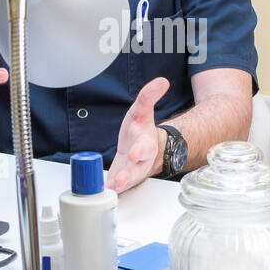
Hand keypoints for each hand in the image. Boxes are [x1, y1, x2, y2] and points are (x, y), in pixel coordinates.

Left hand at [105, 77, 169, 193]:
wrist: (146, 151)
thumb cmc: (140, 131)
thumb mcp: (142, 111)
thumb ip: (149, 96)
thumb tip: (162, 81)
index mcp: (145, 141)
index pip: (144, 144)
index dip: (140, 149)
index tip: (135, 153)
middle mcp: (140, 158)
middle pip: (138, 166)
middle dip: (131, 170)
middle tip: (123, 176)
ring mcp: (133, 170)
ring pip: (130, 178)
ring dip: (122, 182)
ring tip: (115, 185)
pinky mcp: (124, 178)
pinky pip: (119, 186)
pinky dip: (113, 188)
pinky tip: (107, 189)